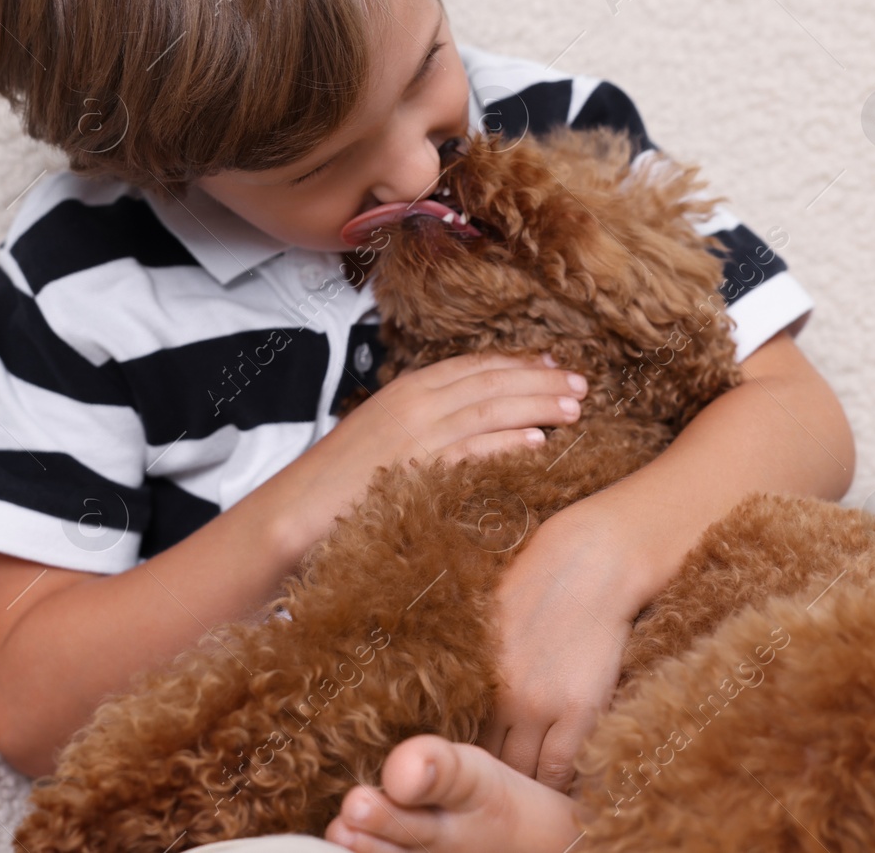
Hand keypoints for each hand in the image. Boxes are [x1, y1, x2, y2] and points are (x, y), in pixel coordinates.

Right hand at [274, 351, 588, 553]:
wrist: (293, 511)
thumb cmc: (337, 481)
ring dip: (537, 405)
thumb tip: (463, 423)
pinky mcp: (416, 469)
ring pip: (490, 410)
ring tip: (575, 408)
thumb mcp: (380, 435)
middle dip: (541, 380)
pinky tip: (538, 442)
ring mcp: (415, 436)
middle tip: (581, 383)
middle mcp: (414, 404)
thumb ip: (421, 423)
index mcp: (406, 390)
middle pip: (491, 382)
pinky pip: (472, 450)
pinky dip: (507, 443)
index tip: (554, 365)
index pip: (474, 367)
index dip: (519, 364)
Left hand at [476, 503, 642, 791]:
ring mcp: (540, 706)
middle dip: (494, 784)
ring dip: (526, 792)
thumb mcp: (490, 620)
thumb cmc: (538, 585)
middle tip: (501, 796)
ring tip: (529, 803)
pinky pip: (561, 768)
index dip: (468, 762)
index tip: (474, 775)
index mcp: (477, 676)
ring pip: (524, 774)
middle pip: (489, 764)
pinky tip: (559, 793)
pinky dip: (558, 786)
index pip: (461, 741)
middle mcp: (501, 697)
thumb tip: (450, 683)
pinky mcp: (578, 710)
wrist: (589, 565)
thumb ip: (477, 662)